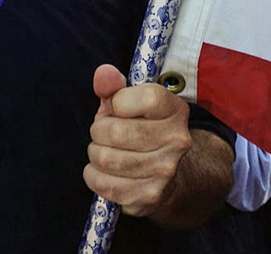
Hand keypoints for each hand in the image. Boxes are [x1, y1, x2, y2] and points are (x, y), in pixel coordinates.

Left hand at [83, 64, 191, 216]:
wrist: (166, 175)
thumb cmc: (140, 130)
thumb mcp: (129, 103)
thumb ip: (114, 86)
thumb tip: (103, 73)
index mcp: (175, 110)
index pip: (145, 98)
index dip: (119, 102)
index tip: (118, 108)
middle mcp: (177, 140)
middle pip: (116, 131)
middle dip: (99, 131)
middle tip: (103, 133)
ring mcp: (166, 170)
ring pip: (106, 158)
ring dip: (95, 154)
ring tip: (104, 151)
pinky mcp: (149, 195)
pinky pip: (103, 183)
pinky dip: (93, 176)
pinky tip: (103, 171)